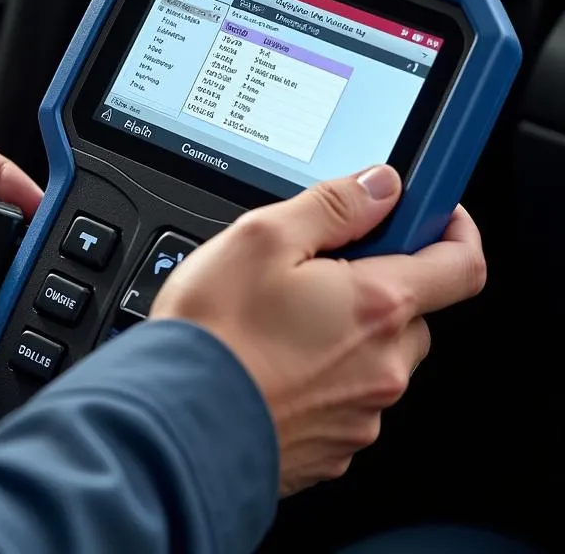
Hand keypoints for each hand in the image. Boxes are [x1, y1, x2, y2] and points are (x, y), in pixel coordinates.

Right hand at [150, 165, 485, 496]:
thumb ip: (332, 204)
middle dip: (376, 281)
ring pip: (376, 356)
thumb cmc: (214, 335)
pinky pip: (345, 398)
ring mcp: (360, 414)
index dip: (451, 226)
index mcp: (377, 306)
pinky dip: (320, 375)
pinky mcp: (332, 448)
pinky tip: (269, 361)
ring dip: (346, 330)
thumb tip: (380, 186)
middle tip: (317, 267)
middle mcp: (383, 366)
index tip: (428, 210)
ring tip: (277, 318)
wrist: (174, 426)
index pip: (461, 263)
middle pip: (412, 309)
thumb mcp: (262, 236)